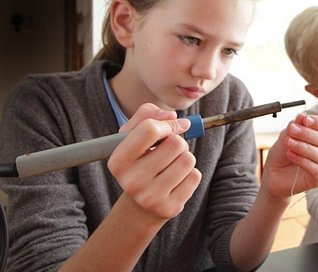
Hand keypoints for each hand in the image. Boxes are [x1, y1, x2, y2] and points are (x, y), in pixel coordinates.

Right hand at [107, 103, 201, 220]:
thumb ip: (147, 115)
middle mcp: (131, 181)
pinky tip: (177, 180)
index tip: (172, 126)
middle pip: (175, 143)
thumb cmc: (138, 161)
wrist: (140, 205)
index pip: (149, 129)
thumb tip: (172, 116)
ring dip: (185, 157)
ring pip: (188, 159)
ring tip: (172, 165)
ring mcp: (150, 197)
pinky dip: (190, 174)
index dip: (167, 123)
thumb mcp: (132, 136)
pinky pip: (195, 176)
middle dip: (178, 141)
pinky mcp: (170, 207)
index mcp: (118, 161)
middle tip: (169, 151)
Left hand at [262, 114, 317, 199]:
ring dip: (304, 147)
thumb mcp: (287, 135)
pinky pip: (316, 169)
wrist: (274, 173)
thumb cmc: (283, 153)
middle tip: (292, 130)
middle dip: (307, 133)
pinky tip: (291, 154)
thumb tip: (302, 116)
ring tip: (289, 143)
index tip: (306, 120)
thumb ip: (295, 125)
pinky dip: (302, 160)